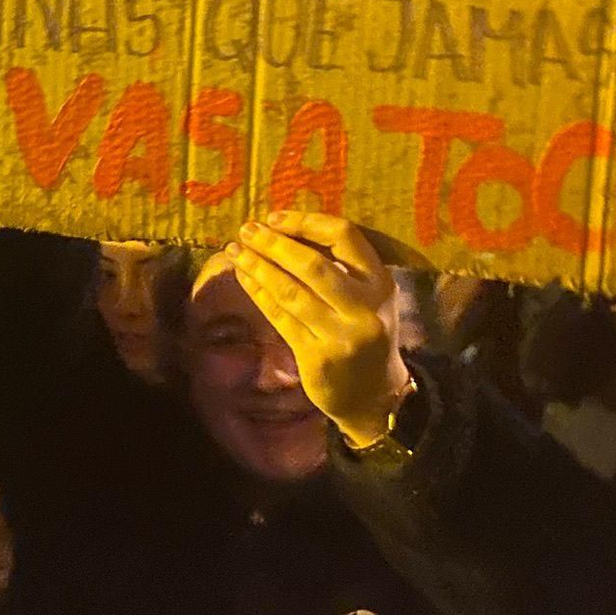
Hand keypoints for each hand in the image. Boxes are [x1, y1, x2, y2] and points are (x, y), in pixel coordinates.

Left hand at [228, 211, 410, 449]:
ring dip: (258, 268)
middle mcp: (365, 307)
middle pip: (313, 265)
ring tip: (235, 251)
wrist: (375, 396)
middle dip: (274, 244)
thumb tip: (282, 230)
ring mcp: (342, 335)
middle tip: (246, 230)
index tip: (273, 218)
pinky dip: (259, 295)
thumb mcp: (368, 298)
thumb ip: (340, 268)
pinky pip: (282, 318)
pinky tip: (244, 279)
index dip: (306, 222)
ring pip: (291, 292)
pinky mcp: (318, 357)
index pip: (344, 236)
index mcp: (380, 282)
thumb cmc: (365, 333)